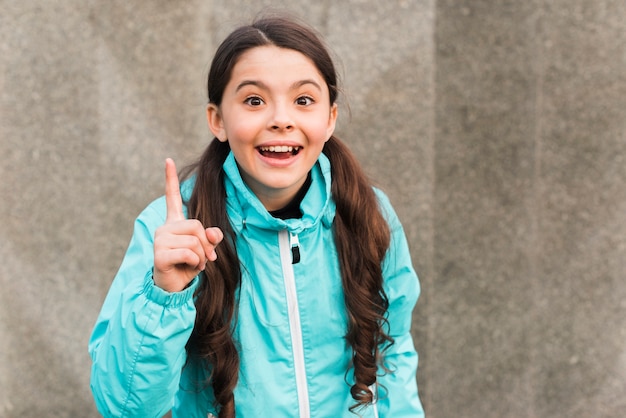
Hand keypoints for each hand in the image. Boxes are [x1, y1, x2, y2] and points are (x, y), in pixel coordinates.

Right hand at [153, 158, 222, 291]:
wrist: (173, 288)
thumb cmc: (188, 266)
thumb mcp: (204, 250)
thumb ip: (210, 238)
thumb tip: (215, 234)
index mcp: (174, 223)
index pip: (171, 197)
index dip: (170, 179)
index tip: (168, 160)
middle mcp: (164, 228)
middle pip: (197, 226)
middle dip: (206, 244)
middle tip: (204, 258)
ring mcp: (160, 240)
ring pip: (195, 241)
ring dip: (201, 257)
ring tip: (195, 264)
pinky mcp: (159, 254)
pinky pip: (188, 253)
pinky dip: (195, 263)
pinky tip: (190, 268)